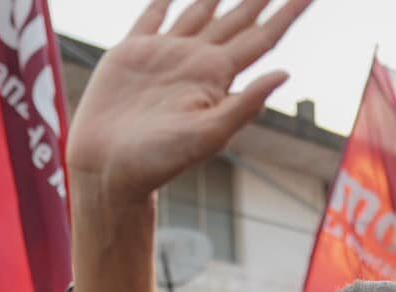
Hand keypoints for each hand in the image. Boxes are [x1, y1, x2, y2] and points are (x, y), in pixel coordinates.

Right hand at [66, 0, 311, 204]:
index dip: (287, 14)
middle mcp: (195, 62)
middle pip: (237, 20)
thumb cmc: (158, 161)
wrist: (108, 170)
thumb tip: (286, 73)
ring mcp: (164, 55)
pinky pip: (151, 17)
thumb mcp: (208, 135)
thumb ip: (244, 104)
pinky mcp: (130, 54)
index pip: (262, 38)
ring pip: (198, 12)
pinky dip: (161, 1)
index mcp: (217, 78)